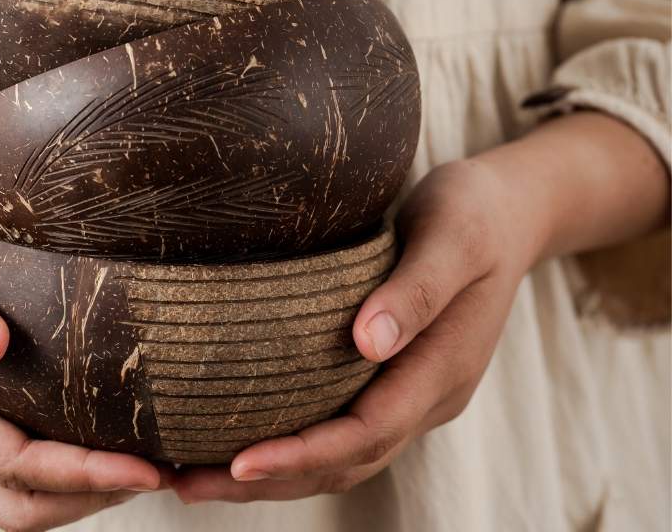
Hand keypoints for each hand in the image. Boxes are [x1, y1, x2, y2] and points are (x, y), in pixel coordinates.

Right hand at [0, 200, 163, 530]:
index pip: (6, 462)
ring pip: (7, 492)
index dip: (78, 472)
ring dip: (73, 491)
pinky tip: (95, 427)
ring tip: (141, 461)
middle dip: (86, 498)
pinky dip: (53, 463)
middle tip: (159, 471)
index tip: (143, 467)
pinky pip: (4, 458)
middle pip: (12, 503)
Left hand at [174, 153, 539, 502]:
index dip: (302, 453)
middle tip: (187, 483)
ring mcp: (414, 388)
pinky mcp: (395, 372)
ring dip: (276, 472)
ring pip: (342, 453)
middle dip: (270, 480)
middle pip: (345, 461)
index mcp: (441, 368)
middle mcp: (427, 393)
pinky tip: (246, 426)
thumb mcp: (453, 237)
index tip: (238, 462)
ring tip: (197, 474)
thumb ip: (416, 290)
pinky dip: (295, 438)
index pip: (365, 432)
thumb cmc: (474, 213)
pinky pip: (342, 422)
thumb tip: (368, 342)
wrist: (508, 212)